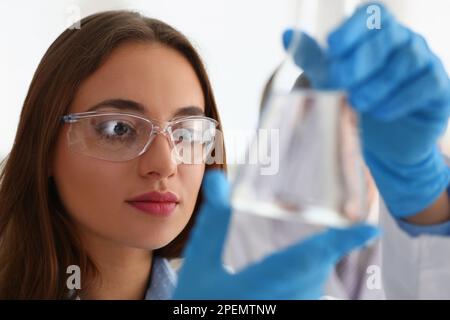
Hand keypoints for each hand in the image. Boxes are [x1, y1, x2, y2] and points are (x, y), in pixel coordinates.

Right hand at [172, 170, 378, 298]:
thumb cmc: (196, 300)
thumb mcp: (201, 261)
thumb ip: (213, 221)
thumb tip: (218, 179)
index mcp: (261, 284)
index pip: (308, 258)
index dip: (341, 242)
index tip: (369, 229)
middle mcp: (280, 301)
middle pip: (317, 270)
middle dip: (328, 246)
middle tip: (340, 224)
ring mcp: (285, 312)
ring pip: (315, 286)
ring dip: (318, 263)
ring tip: (321, 244)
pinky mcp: (286, 315)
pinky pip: (307, 297)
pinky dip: (309, 279)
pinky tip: (297, 272)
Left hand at [283, 2, 449, 217]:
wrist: (388, 137)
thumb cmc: (360, 98)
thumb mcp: (332, 79)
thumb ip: (313, 58)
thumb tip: (286, 35)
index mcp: (377, 31)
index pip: (371, 14)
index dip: (352, 29)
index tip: (332, 48)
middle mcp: (404, 40)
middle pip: (387, 36)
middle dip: (360, 60)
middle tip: (340, 82)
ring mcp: (424, 61)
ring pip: (406, 61)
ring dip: (378, 83)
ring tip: (357, 102)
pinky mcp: (437, 87)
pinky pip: (424, 85)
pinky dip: (398, 100)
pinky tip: (378, 112)